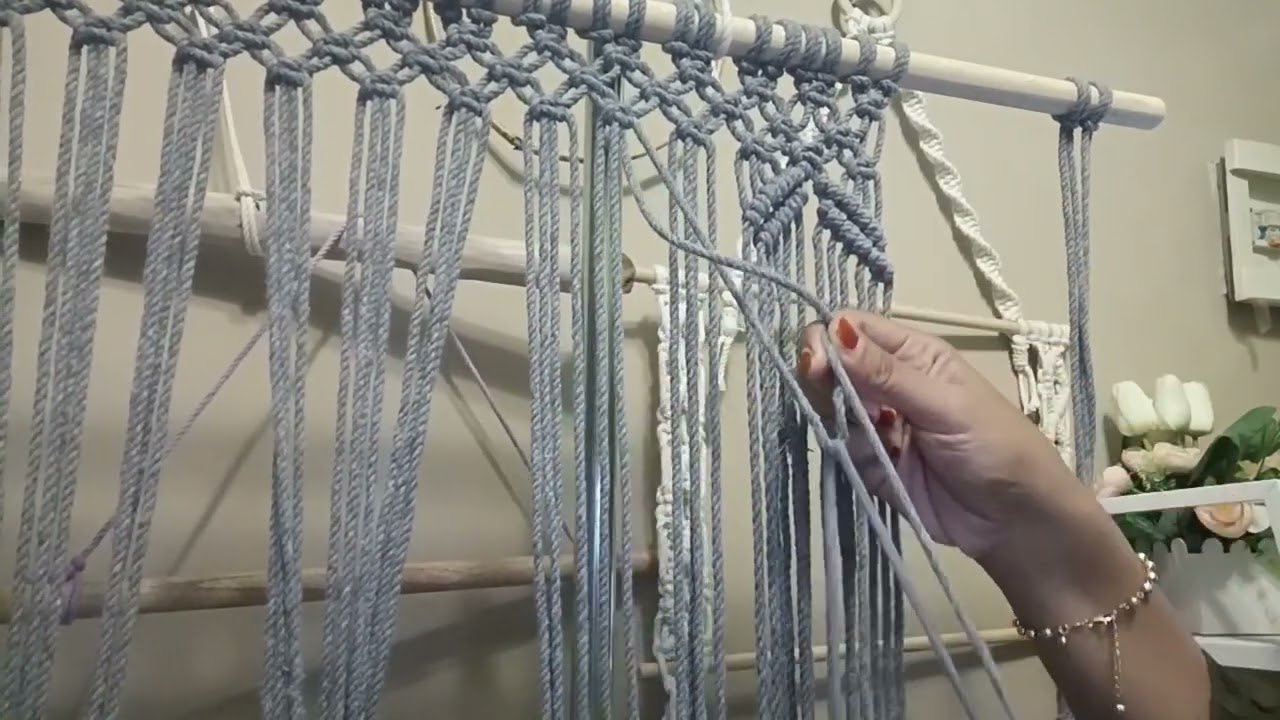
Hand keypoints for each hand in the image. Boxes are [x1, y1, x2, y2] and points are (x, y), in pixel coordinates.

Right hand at [795, 309, 1092, 561]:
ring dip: (839, 422)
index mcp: (912, 354)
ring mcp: (878, 425)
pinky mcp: (871, 464)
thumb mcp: (943, 404)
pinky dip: (849, 456)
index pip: (852, 328)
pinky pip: (841, 451)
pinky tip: (879, 465)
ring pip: (830, 409)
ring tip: (874, 440)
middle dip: (823, 381)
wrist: (1015, 521)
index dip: (827, 340)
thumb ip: (885, 373)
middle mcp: (889, 383)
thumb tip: (835, 331)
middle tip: (833, 404)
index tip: (816, 365)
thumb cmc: (995, 447)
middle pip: (832, 367)